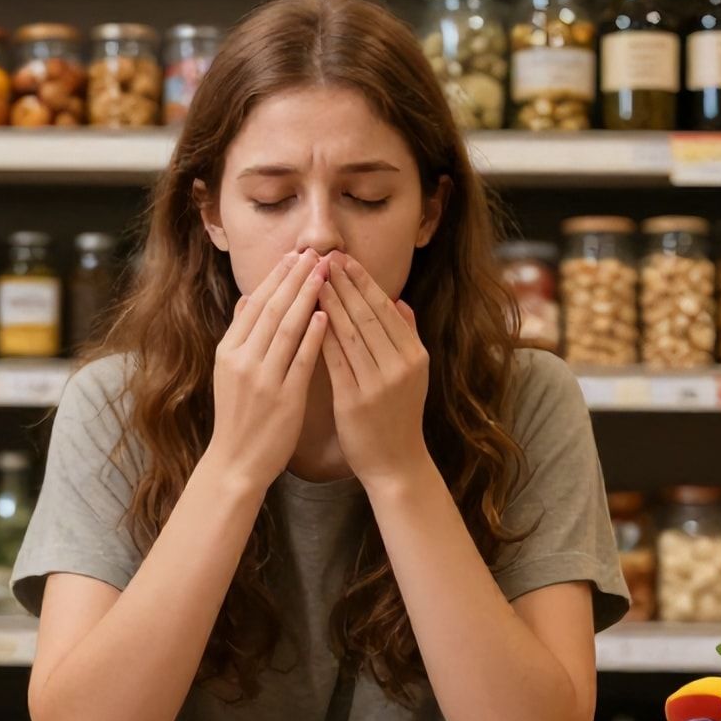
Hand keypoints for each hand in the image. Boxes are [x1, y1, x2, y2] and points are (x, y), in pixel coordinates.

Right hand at [207, 249, 328, 491]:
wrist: (236, 462)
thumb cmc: (238, 417)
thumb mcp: (227, 372)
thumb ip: (239, 335)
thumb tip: (248, 299)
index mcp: (228, 351)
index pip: (255, 304)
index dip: (276, 277)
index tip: (294, 255)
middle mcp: (242, 360)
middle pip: (271, 309)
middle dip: (294, 277)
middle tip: (315, 252)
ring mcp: (262, 378)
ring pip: (286, 328)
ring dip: (306, 296)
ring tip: (324, 272)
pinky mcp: (284, 398)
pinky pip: (300, 359)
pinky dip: (312, 335)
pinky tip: (325, 314)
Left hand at [317, 254, 429, 490]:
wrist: (395, 464)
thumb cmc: (398, 417)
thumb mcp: (413, 375)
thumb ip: (408, 337)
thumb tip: (400, 301)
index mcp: (414, 356)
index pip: (384, 309)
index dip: (363, 281)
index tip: (344, 258)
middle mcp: (399, 366)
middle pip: (366, 315)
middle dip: (343, 283)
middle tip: (323, 257)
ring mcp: (378, 383)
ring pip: (349, 333)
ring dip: (329, 302)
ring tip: (311, 279)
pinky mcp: (354, 400)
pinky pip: (334, 360)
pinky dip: (320, 336)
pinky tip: (306, 318)